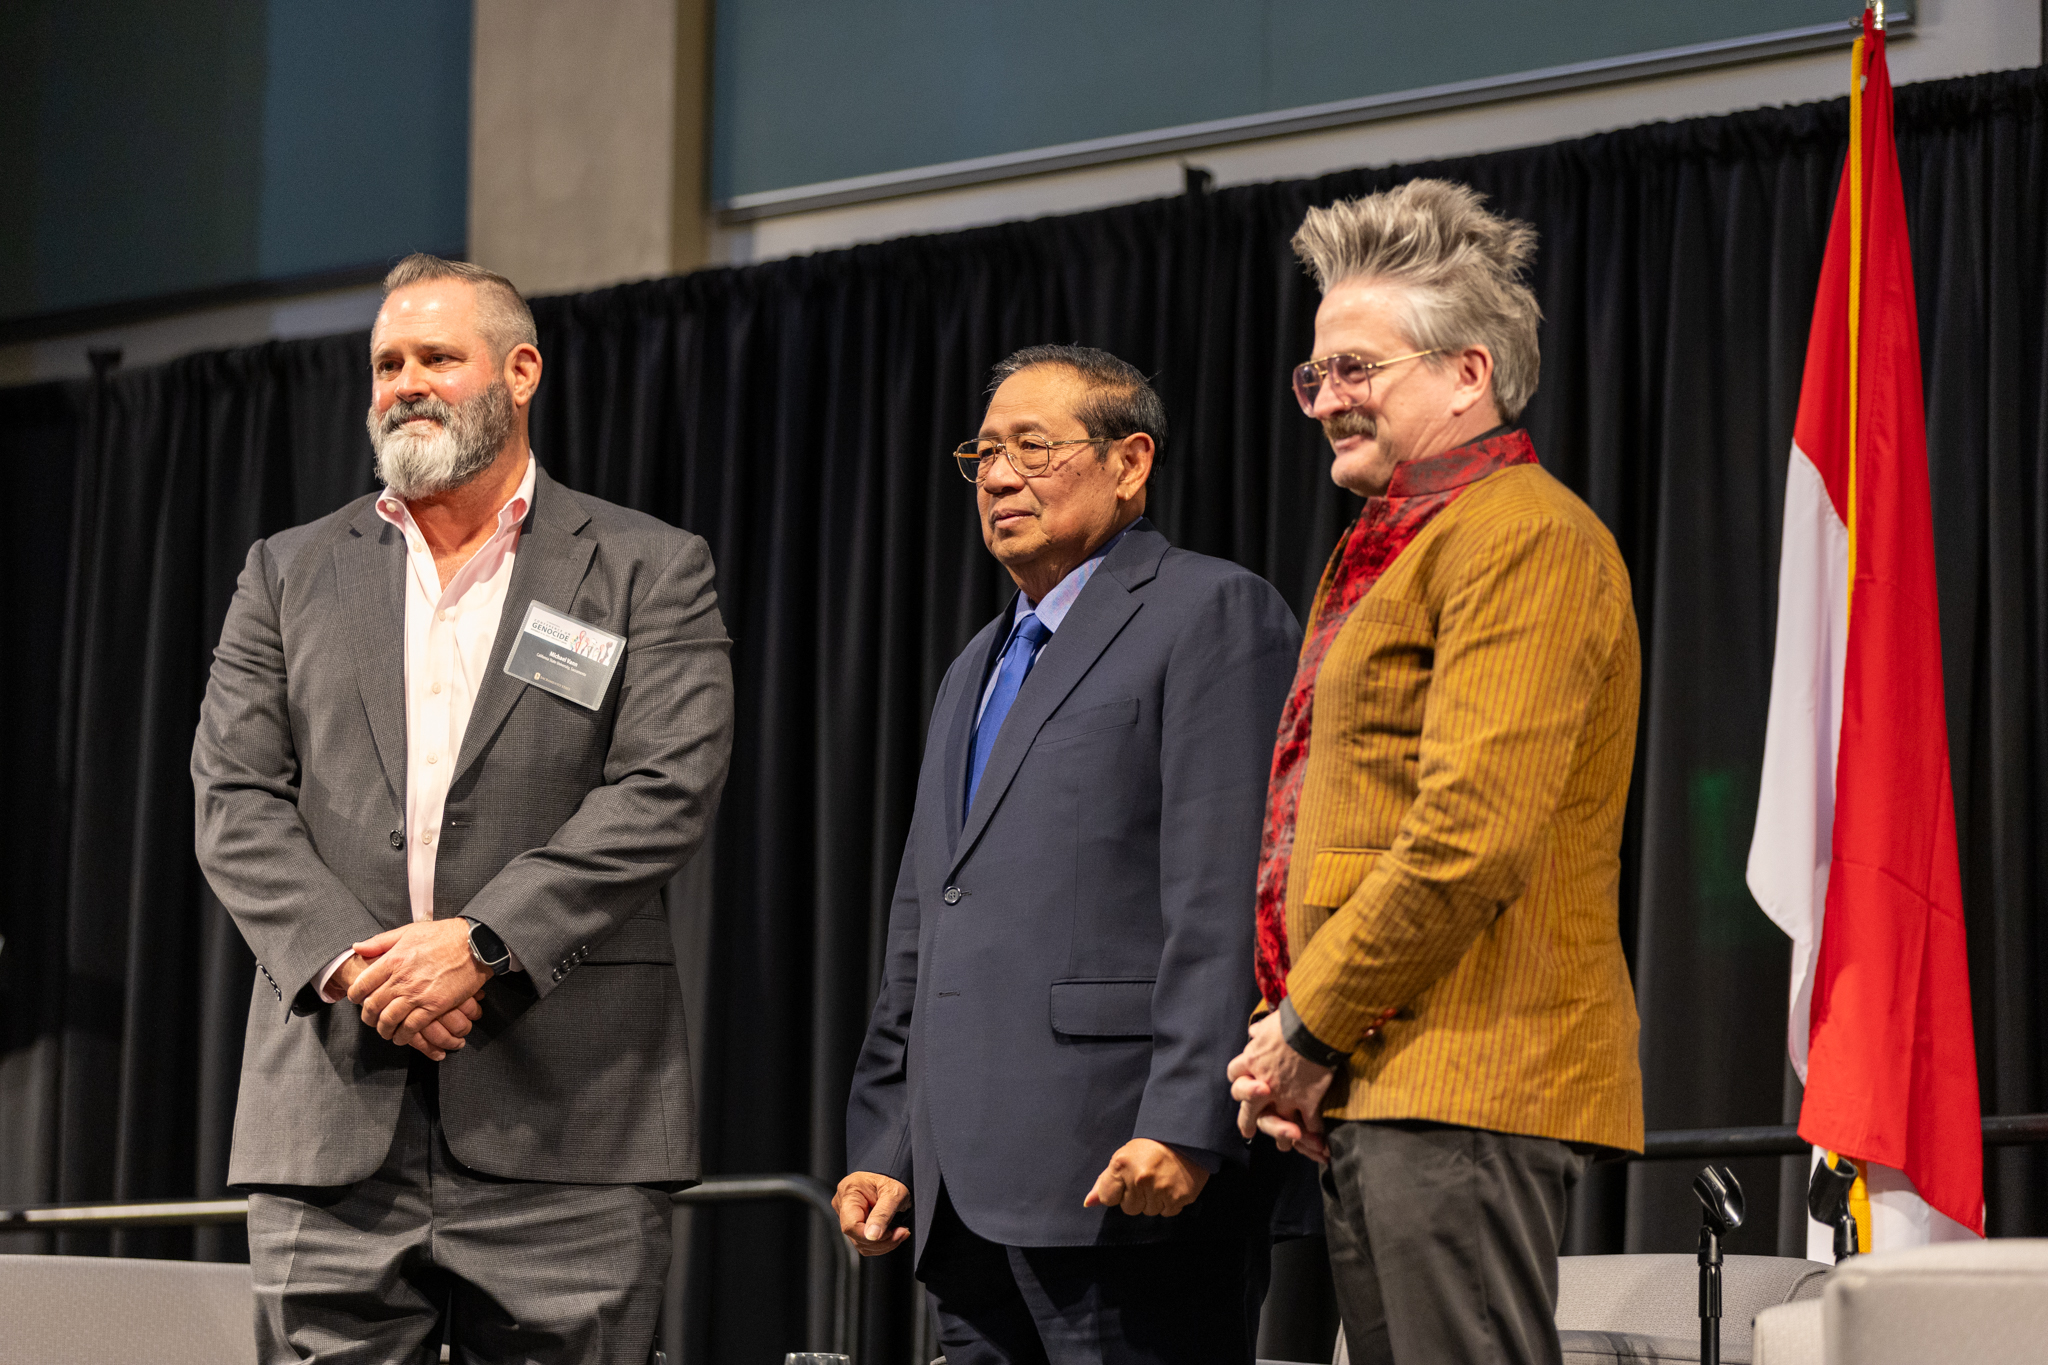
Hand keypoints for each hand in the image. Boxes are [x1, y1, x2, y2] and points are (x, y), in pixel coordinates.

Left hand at [345, 920, 490, 1048]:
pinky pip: (412, 1027)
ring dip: (383, 1030)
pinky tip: (402, 1037)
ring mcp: (418, 994)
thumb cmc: (444, 935)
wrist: (475, 944)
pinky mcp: (435, 1006)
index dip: (355, 995)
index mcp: (393, 960)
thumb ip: (381, 941)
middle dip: (367, 1017)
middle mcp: (401, 979)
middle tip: (369, 1019)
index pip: (362, 984)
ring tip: (385, 1031)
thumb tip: (357, 948)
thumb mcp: (409, 931)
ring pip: (389, 1020)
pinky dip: (403, 1036)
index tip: (356, 999)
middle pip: (373, 1006)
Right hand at [833, 1172, 910, 1256]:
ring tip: (900, 1232)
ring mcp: (847, 1215)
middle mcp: (843, 1204)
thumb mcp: (893, 1193)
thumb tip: (871, 1236)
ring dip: (884, 1244)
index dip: (869, 1235)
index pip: (850, 1225)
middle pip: (856, 1236)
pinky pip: (864, 1242)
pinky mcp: (854, 1224)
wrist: (892, 1173)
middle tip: (902, 1232)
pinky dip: (881, 1243)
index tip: (891, 1234)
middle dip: (882, 1240)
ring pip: (861, 1243)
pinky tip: (893, 1233)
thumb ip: (882, 1214)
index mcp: (849, 1191)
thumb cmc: (893, 1178)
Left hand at [1083, 1138, 1209, 1216]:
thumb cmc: (1151, 1147)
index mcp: (1122, 1165)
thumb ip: (1105, 1181)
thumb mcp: (1123, 1157)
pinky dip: (1169, 1203)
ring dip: (1154, 1200)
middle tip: (1147, 1178)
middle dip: (1136, 1197)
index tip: (1127, 1181)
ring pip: (1149, 1212)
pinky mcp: (1179, 1198)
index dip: (1117, 1191)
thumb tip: (1088, 1202)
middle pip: (1129, 1208)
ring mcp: (1160, 1190)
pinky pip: (1167, 1212)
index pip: (1108, 1198)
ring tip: (1161, 1180)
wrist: (1185, 1138)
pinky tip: (1171, 1186)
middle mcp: (1140, 1179)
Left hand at [1227, 1011, 1335, 1163]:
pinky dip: (1314, 1133)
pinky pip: (1309, 1125)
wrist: (1315, 1028)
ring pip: (1279, 1125)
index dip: (1240, 1081)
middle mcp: (1264, 1084)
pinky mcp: (1308, 1102)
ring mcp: (1285, 1096)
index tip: (1243, 1087)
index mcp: (1251, 1062)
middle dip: (1248, 1122)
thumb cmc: (1291, 1020)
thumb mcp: (1269, 1023)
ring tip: (1286, 1144)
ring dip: (1283, 1135)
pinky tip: (1318, 1139)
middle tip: (1248, 1131)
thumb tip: (1254, 1032)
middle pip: (1249, 1109)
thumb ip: (1260, 1032)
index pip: (1235, 1075)